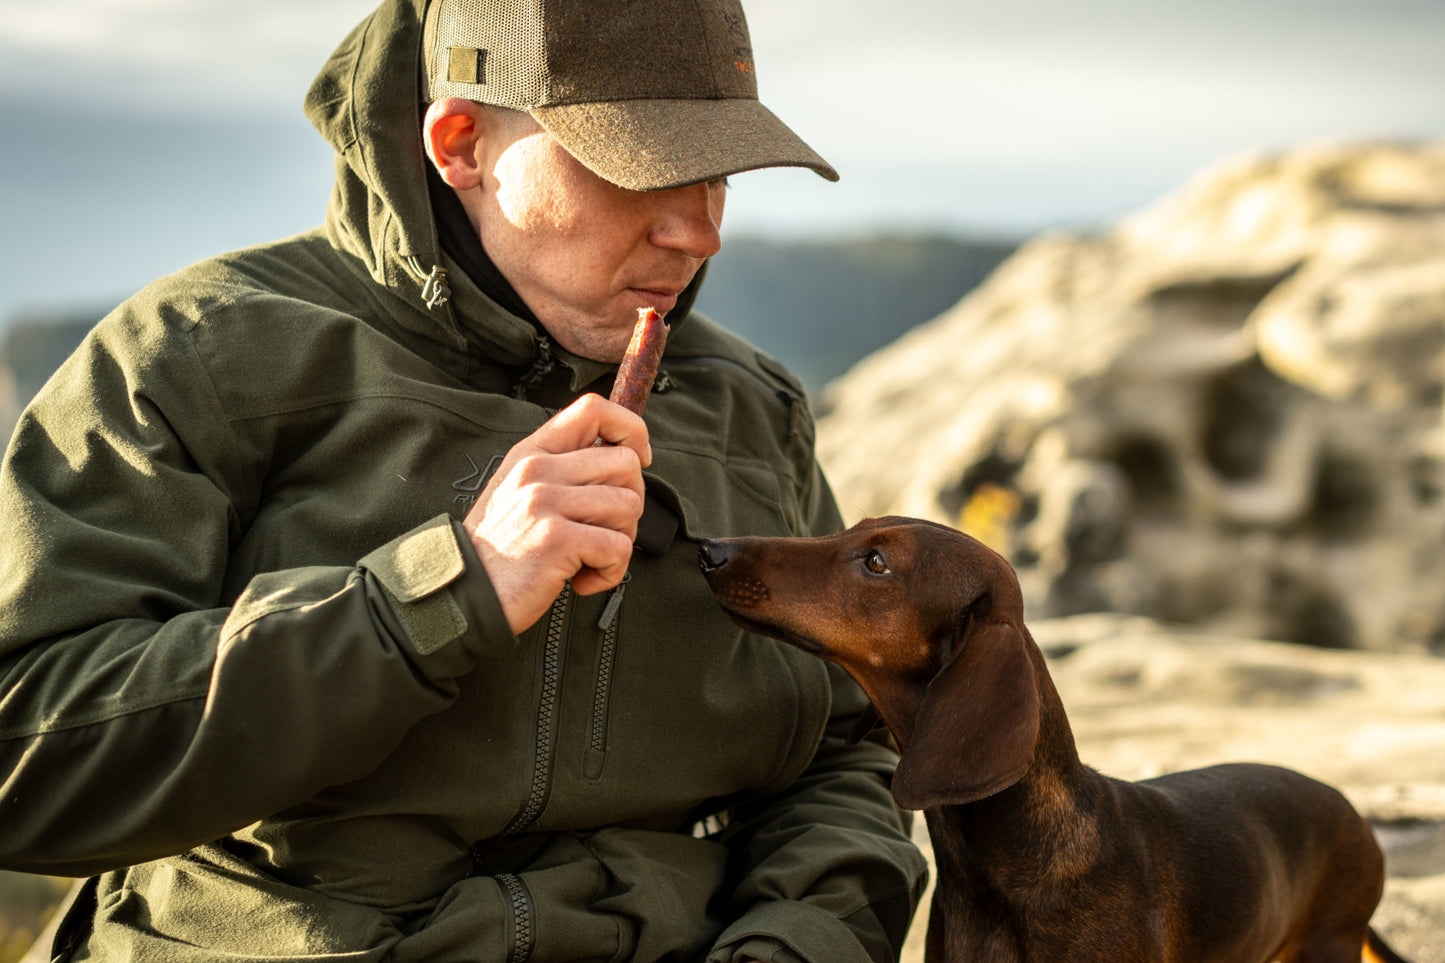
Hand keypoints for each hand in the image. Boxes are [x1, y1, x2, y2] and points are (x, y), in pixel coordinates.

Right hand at [464, 394, 649, 633]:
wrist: (464, 595)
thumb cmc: (501, 549)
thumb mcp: (520, 491)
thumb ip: (562, 468)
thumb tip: (625, 458)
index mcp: (533, 451)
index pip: (594, 409)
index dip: (631, 429)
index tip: (640, 458)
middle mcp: (538, 469)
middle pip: (625, 464)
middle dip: (630, 502)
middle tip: (605, 531)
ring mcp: (545, 501)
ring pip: (629, 505)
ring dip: (621, 540)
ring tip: (590, 558)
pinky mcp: (556, 538)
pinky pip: (618, 547)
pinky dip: (611, 572)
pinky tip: (582, 580)